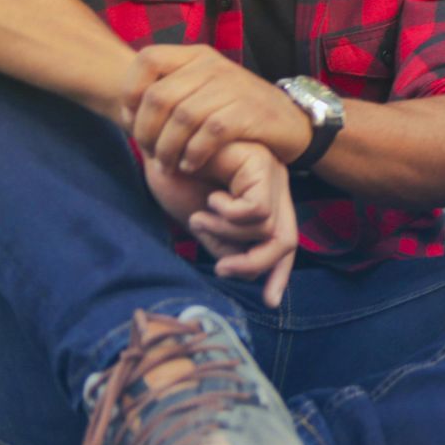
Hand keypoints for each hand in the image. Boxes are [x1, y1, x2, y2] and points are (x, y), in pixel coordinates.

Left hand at [126, 45, 311, 172]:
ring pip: (182, 117)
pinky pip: (209, 133)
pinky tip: (191, 165)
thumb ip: (171, 92)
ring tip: (168, 165)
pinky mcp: (249, 112)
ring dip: (167, 148)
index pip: (147, 59)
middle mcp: (213, 66)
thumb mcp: (204, 90)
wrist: (291, 122)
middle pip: (159, 96)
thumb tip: (125, 114)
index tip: (130, 120)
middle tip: (150, 153)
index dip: (130, 91)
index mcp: (197, 56)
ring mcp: (233, 87)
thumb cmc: (237, 112)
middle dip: (146, 132)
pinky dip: (193, 153)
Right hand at [144, 140, 297, 307]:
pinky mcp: (262, 164)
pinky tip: (210, 199)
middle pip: (285, 242)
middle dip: (254, 264)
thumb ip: (226, 245)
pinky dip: (228, 215)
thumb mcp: (204, 223)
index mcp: (265, 201)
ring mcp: (272, 174)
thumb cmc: (178, 179)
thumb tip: (244, 270)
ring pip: (266, 228)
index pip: (283, 243)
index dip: (279, 273)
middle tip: (221, 270)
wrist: (159, 143)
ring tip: (200, 216)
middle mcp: (275, 188)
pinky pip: (256, 210)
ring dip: (226, 233)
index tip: (270, 301)